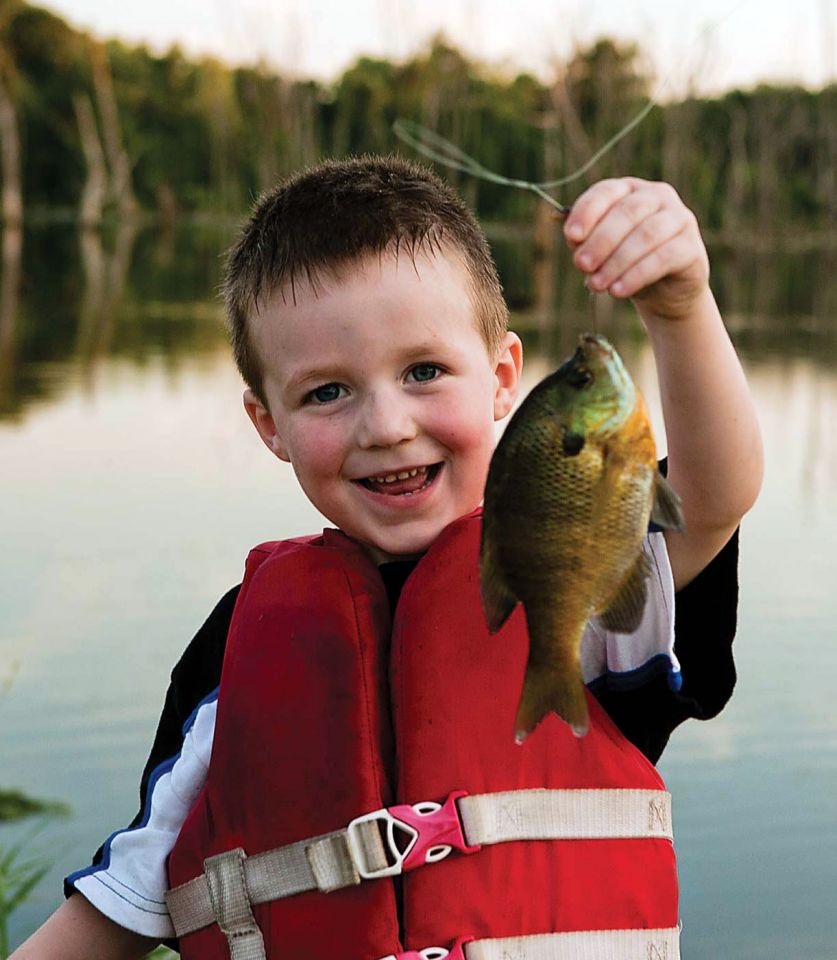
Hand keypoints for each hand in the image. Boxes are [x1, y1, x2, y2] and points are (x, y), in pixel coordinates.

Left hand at [563, 177, 709, 322]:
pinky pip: (663, 258)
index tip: (572, 236)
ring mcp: (679, 219)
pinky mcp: (692, 247)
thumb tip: (575, 241)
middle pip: (627, 212)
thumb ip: (586, 243)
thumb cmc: (625, 264)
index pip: (607, 192)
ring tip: (597, 284)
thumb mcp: (601, 252)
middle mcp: (658, 196)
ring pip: (646, 235)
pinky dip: (636, 275)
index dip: (587, 212)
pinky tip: (618, 291)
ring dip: (616, 262)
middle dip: (600, 240)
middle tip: (581, 265)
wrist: (664, 292)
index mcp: (629, 191)